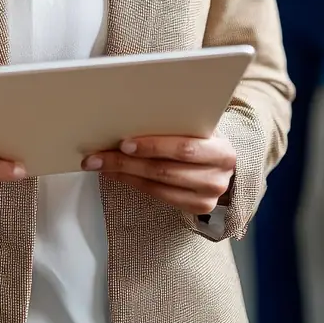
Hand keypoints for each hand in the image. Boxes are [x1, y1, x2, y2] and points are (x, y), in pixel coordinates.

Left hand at [82, 134, 235, 215]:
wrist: (226, 163)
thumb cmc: (205, 137)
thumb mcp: (200, 126)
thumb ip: (179, 122)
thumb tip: (133, 112)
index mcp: (222, 150)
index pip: (184, 149)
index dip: (153, 146)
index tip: (124, 143)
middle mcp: (217, 177)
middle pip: (164, 170)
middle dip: (127, 163)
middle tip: (97, 156)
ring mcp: (207, 197)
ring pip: (157, 186)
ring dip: (124, 174)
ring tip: (100, 164)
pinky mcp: (196, 209)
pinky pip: (158, 196)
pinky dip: (134, 184)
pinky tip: (117, 174)